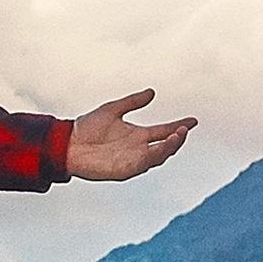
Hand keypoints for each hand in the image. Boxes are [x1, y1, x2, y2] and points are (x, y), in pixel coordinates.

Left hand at [60, 90, 192, 181]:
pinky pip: (143, 164)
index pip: (164, 131)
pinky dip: (154, 157)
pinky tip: (160, 148)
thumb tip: (152, 92)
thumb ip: (132, 102)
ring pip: (158, 156)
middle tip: (185, 129)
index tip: (194, 120)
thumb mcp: (112, 109)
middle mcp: (138, 148)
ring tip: (177, 136)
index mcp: (138, 135)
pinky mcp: (124, 170)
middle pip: (165, 145)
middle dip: (177, 138)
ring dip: (169, 147)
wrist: (68, 143)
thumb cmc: (87, 127)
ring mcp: (132, 160)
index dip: (179, 126)